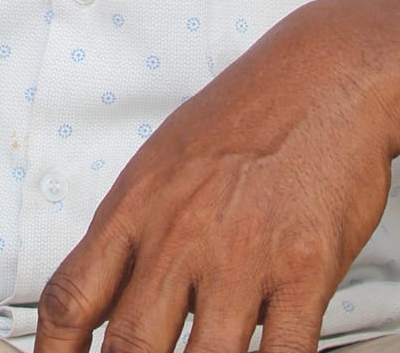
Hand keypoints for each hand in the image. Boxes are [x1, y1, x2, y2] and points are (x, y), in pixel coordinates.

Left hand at [35, 2, 399, 352]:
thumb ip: (132, 234)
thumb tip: (98, 304)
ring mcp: (243, 254)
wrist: (328, 74)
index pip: (70, 299)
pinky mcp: (304, 267)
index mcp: (136, 206)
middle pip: (131, 347)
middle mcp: (181, 233)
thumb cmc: (245, 118)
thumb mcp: (165, 162)